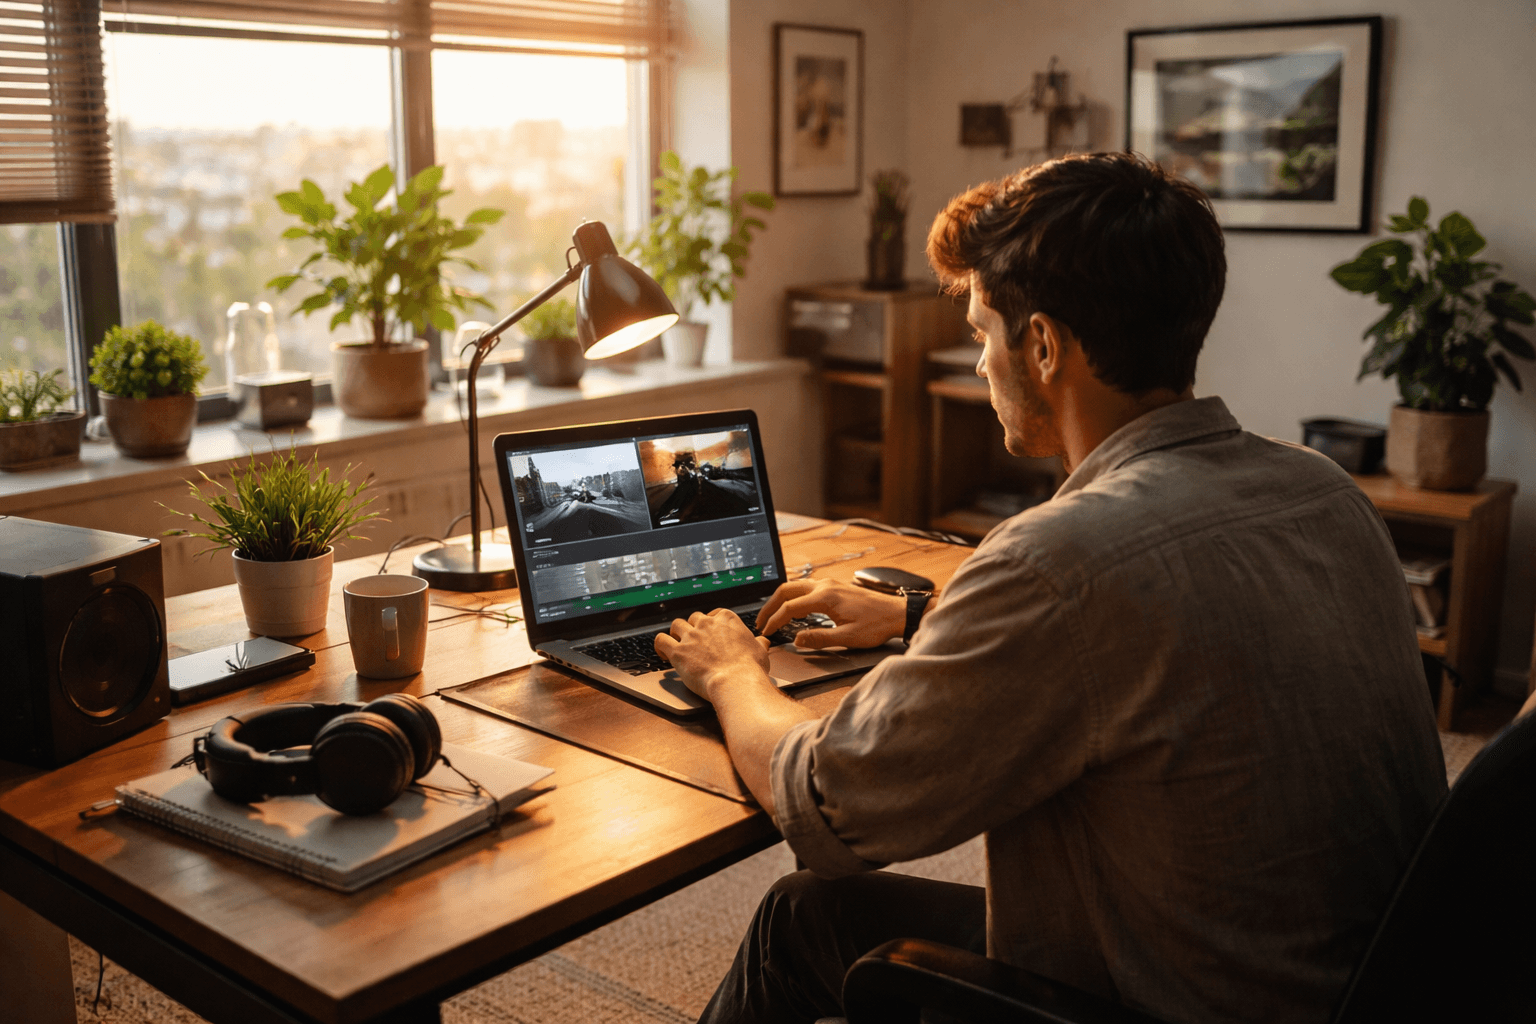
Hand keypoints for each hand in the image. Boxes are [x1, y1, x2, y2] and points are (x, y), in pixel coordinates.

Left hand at [655, 609, 771, 701]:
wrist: (736, 681)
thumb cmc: (750, 668)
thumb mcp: (760, 651)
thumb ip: (758, 643)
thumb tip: (762, 641)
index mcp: (727, 619)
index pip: (714, 613)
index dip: (711, 623)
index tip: (711, 632)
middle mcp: (707, 624)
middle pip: (694, 618)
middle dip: (694, 628)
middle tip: (695, 641)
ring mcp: (691, 636)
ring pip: (676, 625)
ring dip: (676, 633)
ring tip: (677, 643)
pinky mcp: (678, 651)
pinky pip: (660, 640)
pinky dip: (659, 645)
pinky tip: (662, 652)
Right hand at [755, 578, 906, 649]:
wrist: (897, 613)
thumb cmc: (876, 625)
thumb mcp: (847, 638)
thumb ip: (819, 639)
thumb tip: (797, 640)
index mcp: (825, 597)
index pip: (790, 608)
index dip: (774, 621)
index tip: (766, 632)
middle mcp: (825, 586)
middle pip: (787, 590)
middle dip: (770, 605)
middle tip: (761, 621)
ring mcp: (830, 584)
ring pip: (795, 585)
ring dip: (781, 598)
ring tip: (772, 614)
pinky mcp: (835, 587)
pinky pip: (806, 586)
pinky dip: (793, 595)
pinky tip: (793, 607)